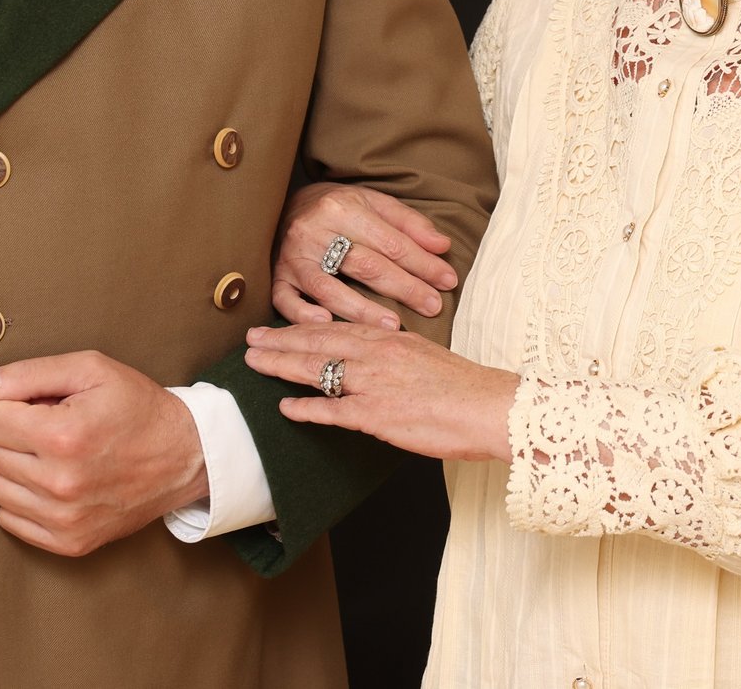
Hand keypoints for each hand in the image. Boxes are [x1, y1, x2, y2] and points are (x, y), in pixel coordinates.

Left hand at [0, 351, 207, 556]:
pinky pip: (10, 521)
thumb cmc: (137, 407)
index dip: (8, 405)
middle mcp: (60, 483)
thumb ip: (28, 373)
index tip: (36, 405)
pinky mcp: (70, 543)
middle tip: (47, 427)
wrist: (186, 456)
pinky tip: (51, 482)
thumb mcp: (91, 370)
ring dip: (13, 466)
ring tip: (50, 454)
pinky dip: (22, 498)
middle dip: (10, 433)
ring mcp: (64, 519)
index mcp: (63, 436)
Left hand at [243, 321, 516, 462]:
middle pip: (317, 341)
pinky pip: (332, 410)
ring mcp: (374, 383)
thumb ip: (396, 356)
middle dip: (280, 340)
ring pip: (317, 369)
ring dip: (281, 366)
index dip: (302, 325)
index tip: (278, 325)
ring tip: (254, 365)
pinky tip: (284, 408)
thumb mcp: (426, 357)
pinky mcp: (378, 414)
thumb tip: (377, 360)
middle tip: (250, 339)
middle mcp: (377, 354)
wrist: (490, 408)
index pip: (336, 327)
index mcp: (390, 338)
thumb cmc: (465, 388)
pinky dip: (306, 409)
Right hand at [272, 182, 458, 328]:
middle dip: (404, 288)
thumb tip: (443, 246)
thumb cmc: (338, 208)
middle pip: (365, 265)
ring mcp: (293, 256)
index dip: (422, 263)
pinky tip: (326, 324)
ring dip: (362, 310)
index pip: (390, 242)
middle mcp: (315, 230)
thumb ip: (408, 224)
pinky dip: (303, 313)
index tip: (448, 281)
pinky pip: (285, 299)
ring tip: (393, 326)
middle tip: (433, 307)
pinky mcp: (277, 276)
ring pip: (329, 288)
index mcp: (342, 208)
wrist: (285, 204)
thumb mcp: (373, 203)